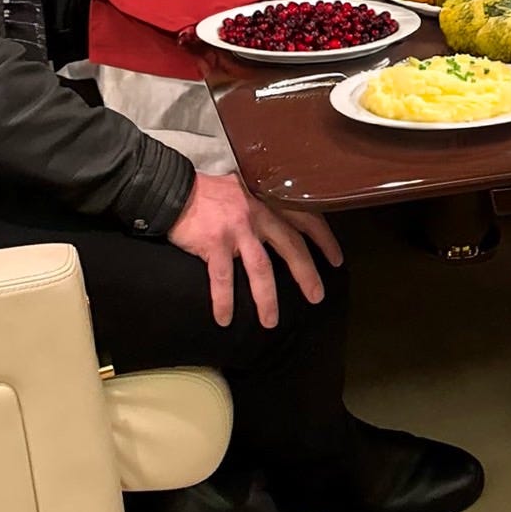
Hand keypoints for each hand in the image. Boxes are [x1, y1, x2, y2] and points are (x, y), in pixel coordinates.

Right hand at [167, 173, 342, 327]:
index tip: (336, 260)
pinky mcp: (214, 242)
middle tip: (317, 297)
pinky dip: (224, 301)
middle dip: (306, 274)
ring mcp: (237, 228)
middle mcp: (258, 213)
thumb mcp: (245, 190)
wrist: (174, 189)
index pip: (306, 218)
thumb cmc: (209, 193)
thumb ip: (264, 205)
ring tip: (270, 322)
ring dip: (267, 298)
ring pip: (261, 268)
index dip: (324, 239)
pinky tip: (225, 319)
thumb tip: (282, 227)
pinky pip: (222, 278)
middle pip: (291, 246)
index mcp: (268, 200)